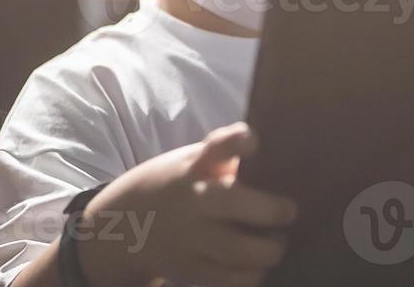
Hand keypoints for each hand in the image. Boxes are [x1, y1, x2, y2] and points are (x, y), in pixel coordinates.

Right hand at [75, 123, 296, 286]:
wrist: (124, 226)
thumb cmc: (175, 186)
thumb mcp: (191, 162)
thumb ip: (226, 161)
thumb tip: (278, 167)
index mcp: (194, 166)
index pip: (218, 145)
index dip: (239, 140)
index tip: (254, 142)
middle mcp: (191, 199)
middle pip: (234, 203)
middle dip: (272, 210)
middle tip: (289, 212)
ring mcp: (188, 238)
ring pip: (239, 250)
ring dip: (269, 250)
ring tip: (277, 243)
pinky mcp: (189, 270)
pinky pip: (231, 280)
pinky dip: (253, 275)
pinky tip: (258, 265)